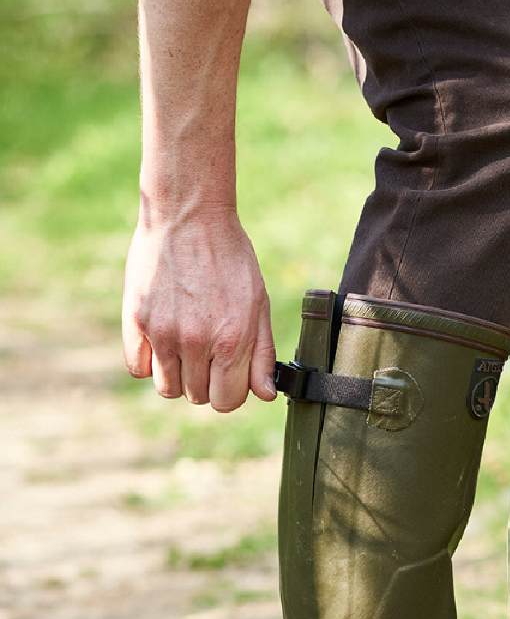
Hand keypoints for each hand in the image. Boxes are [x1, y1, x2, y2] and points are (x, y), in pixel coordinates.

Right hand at [122, 205, 276, 411]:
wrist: (189, 217)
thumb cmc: (230, 258)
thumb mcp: (257, 302)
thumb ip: (261, 352)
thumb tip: (264, 394)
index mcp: (232, 340)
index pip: (227, 401)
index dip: (231, 392)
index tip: (229, 375)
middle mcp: (196, 342)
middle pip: (197, 396)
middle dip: (207, 382)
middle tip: (210, 352)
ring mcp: (163, 333)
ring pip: (167, 388)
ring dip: (179, 375)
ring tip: (186, 346)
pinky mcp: (136, 320)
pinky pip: (138, 368)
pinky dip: (149, 362)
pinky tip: (162, 339)